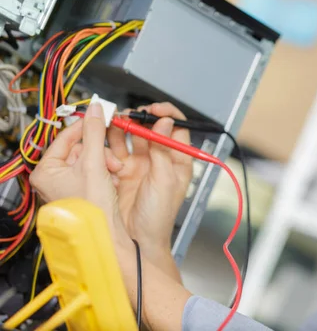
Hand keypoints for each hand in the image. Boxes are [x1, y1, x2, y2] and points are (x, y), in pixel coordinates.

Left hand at [30, 103, 126, 237]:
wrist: (106, 235)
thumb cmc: (92, 209)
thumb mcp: (94, 162)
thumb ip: (95, 132)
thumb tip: (96, 110)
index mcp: (45, 171)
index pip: (66, 136)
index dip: (86, 126)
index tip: (101, 116)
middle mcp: (53, 178)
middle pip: (80, 148)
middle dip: (100, 151)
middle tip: (110, 157)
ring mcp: (67, 186)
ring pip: (90, 159)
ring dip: (105, 161)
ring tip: (112, 172)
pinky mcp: (82, 192)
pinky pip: (94, 171)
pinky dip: (106, 172)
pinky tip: (112, 180)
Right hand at [107, 102, 192, 253]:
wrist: (138, 241)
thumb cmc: (158, 216)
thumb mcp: (163, 181)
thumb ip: (163, 150)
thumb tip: (166, 122)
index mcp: (177, 160)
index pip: (175, 128)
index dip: (166, 114)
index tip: (153, 109)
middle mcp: (159, 159)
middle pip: (150, 128)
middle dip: (140, 118)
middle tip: (129, 115)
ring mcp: (140, 164)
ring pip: (130, 137)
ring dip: (123, 127)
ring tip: (115, 122)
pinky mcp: (121, 171)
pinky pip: (114, 150)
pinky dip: (109, 143)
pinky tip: (106, 142)